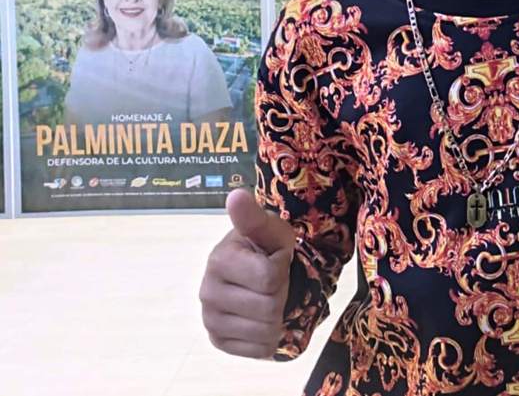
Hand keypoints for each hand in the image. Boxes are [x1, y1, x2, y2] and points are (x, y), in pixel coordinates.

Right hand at [200, 188, 295, 357]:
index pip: (269, 279)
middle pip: (269, 307)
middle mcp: (207, 291)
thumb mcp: (270, 229)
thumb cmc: (268, 247)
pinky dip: (269, 336)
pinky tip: (261, 317)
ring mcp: (210, 319)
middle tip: (273, 280)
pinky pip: (258, 349)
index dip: (282, 267)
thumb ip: (254, 217)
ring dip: (278, 315)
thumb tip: (236, 196)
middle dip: (281, 292)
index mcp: (219, 260)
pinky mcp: (218, 341)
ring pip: (266, 331)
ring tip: (267, 296)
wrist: (260, 271)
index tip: (275, 258)